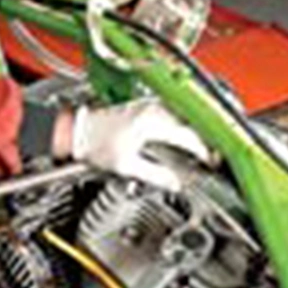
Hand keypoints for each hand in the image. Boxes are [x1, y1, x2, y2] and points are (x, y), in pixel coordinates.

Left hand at [71, 99, 209, 191]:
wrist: (76, 130)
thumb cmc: (94, 143)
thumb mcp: (127, 166)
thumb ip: (155, 175)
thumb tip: (175, 183)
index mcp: (152, 121)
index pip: (189, 136)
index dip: (203, 151)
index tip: (211, 162)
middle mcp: (153, 108)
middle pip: (190, 123)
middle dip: (203, 141)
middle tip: (211, 157)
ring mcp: (149, 104)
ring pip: (182, 116)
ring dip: (194, 132)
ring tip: (202, 149)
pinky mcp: (144, 105)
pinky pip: (172, 114)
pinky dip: (181, 126)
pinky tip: (183, 138)